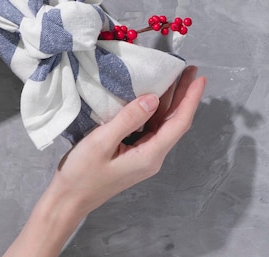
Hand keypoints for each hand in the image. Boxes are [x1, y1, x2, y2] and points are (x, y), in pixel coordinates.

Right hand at [2, 66, 205, 256]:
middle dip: (183, 95)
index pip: (178, 123)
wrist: (68, 199)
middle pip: (174, 122)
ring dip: (169, 100)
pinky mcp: (133, 153)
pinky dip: (153, 109)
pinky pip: (149, 127)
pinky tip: (149, 95)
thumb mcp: (101, 142)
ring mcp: (143, 155)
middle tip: (189, 69)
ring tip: (174, 76)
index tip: (200, 78)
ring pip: (162, 123)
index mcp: (150, 155)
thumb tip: (152, 99)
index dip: (191, 99)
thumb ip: (128, 119)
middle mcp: (152, 156)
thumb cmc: (82, 174)